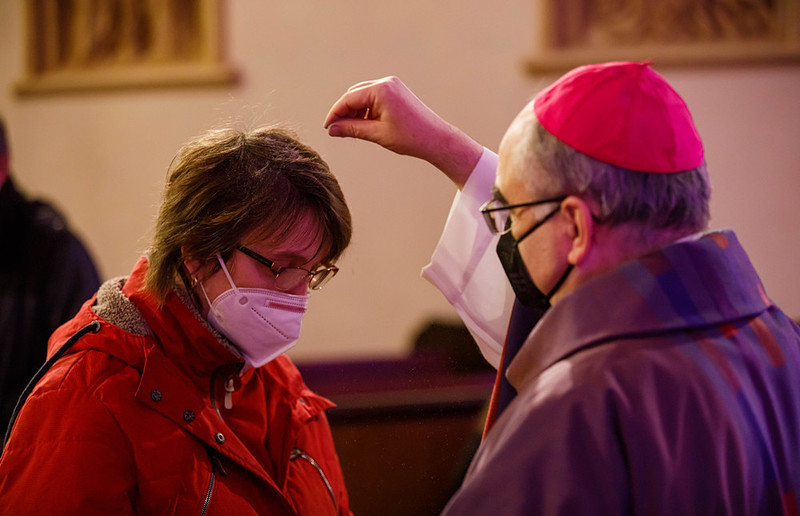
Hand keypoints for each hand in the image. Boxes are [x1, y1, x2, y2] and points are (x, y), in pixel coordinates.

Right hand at [324, 76, 482, 188]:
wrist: (436, 138)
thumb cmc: (410, 137)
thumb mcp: (377, 134)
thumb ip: (351, 129)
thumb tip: (332, 130)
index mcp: (381, 90)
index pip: (348, 99)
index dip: (335, 114)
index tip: (327, 128)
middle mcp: (386, 83)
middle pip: (354, 94)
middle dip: (344, 112)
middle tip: (336, 130)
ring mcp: (392, 85)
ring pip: (363, 96)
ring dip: (355, 111)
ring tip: (351, 130)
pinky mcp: (396, 92)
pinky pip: (374, 98)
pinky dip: (366, 110)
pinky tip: (364, 124)